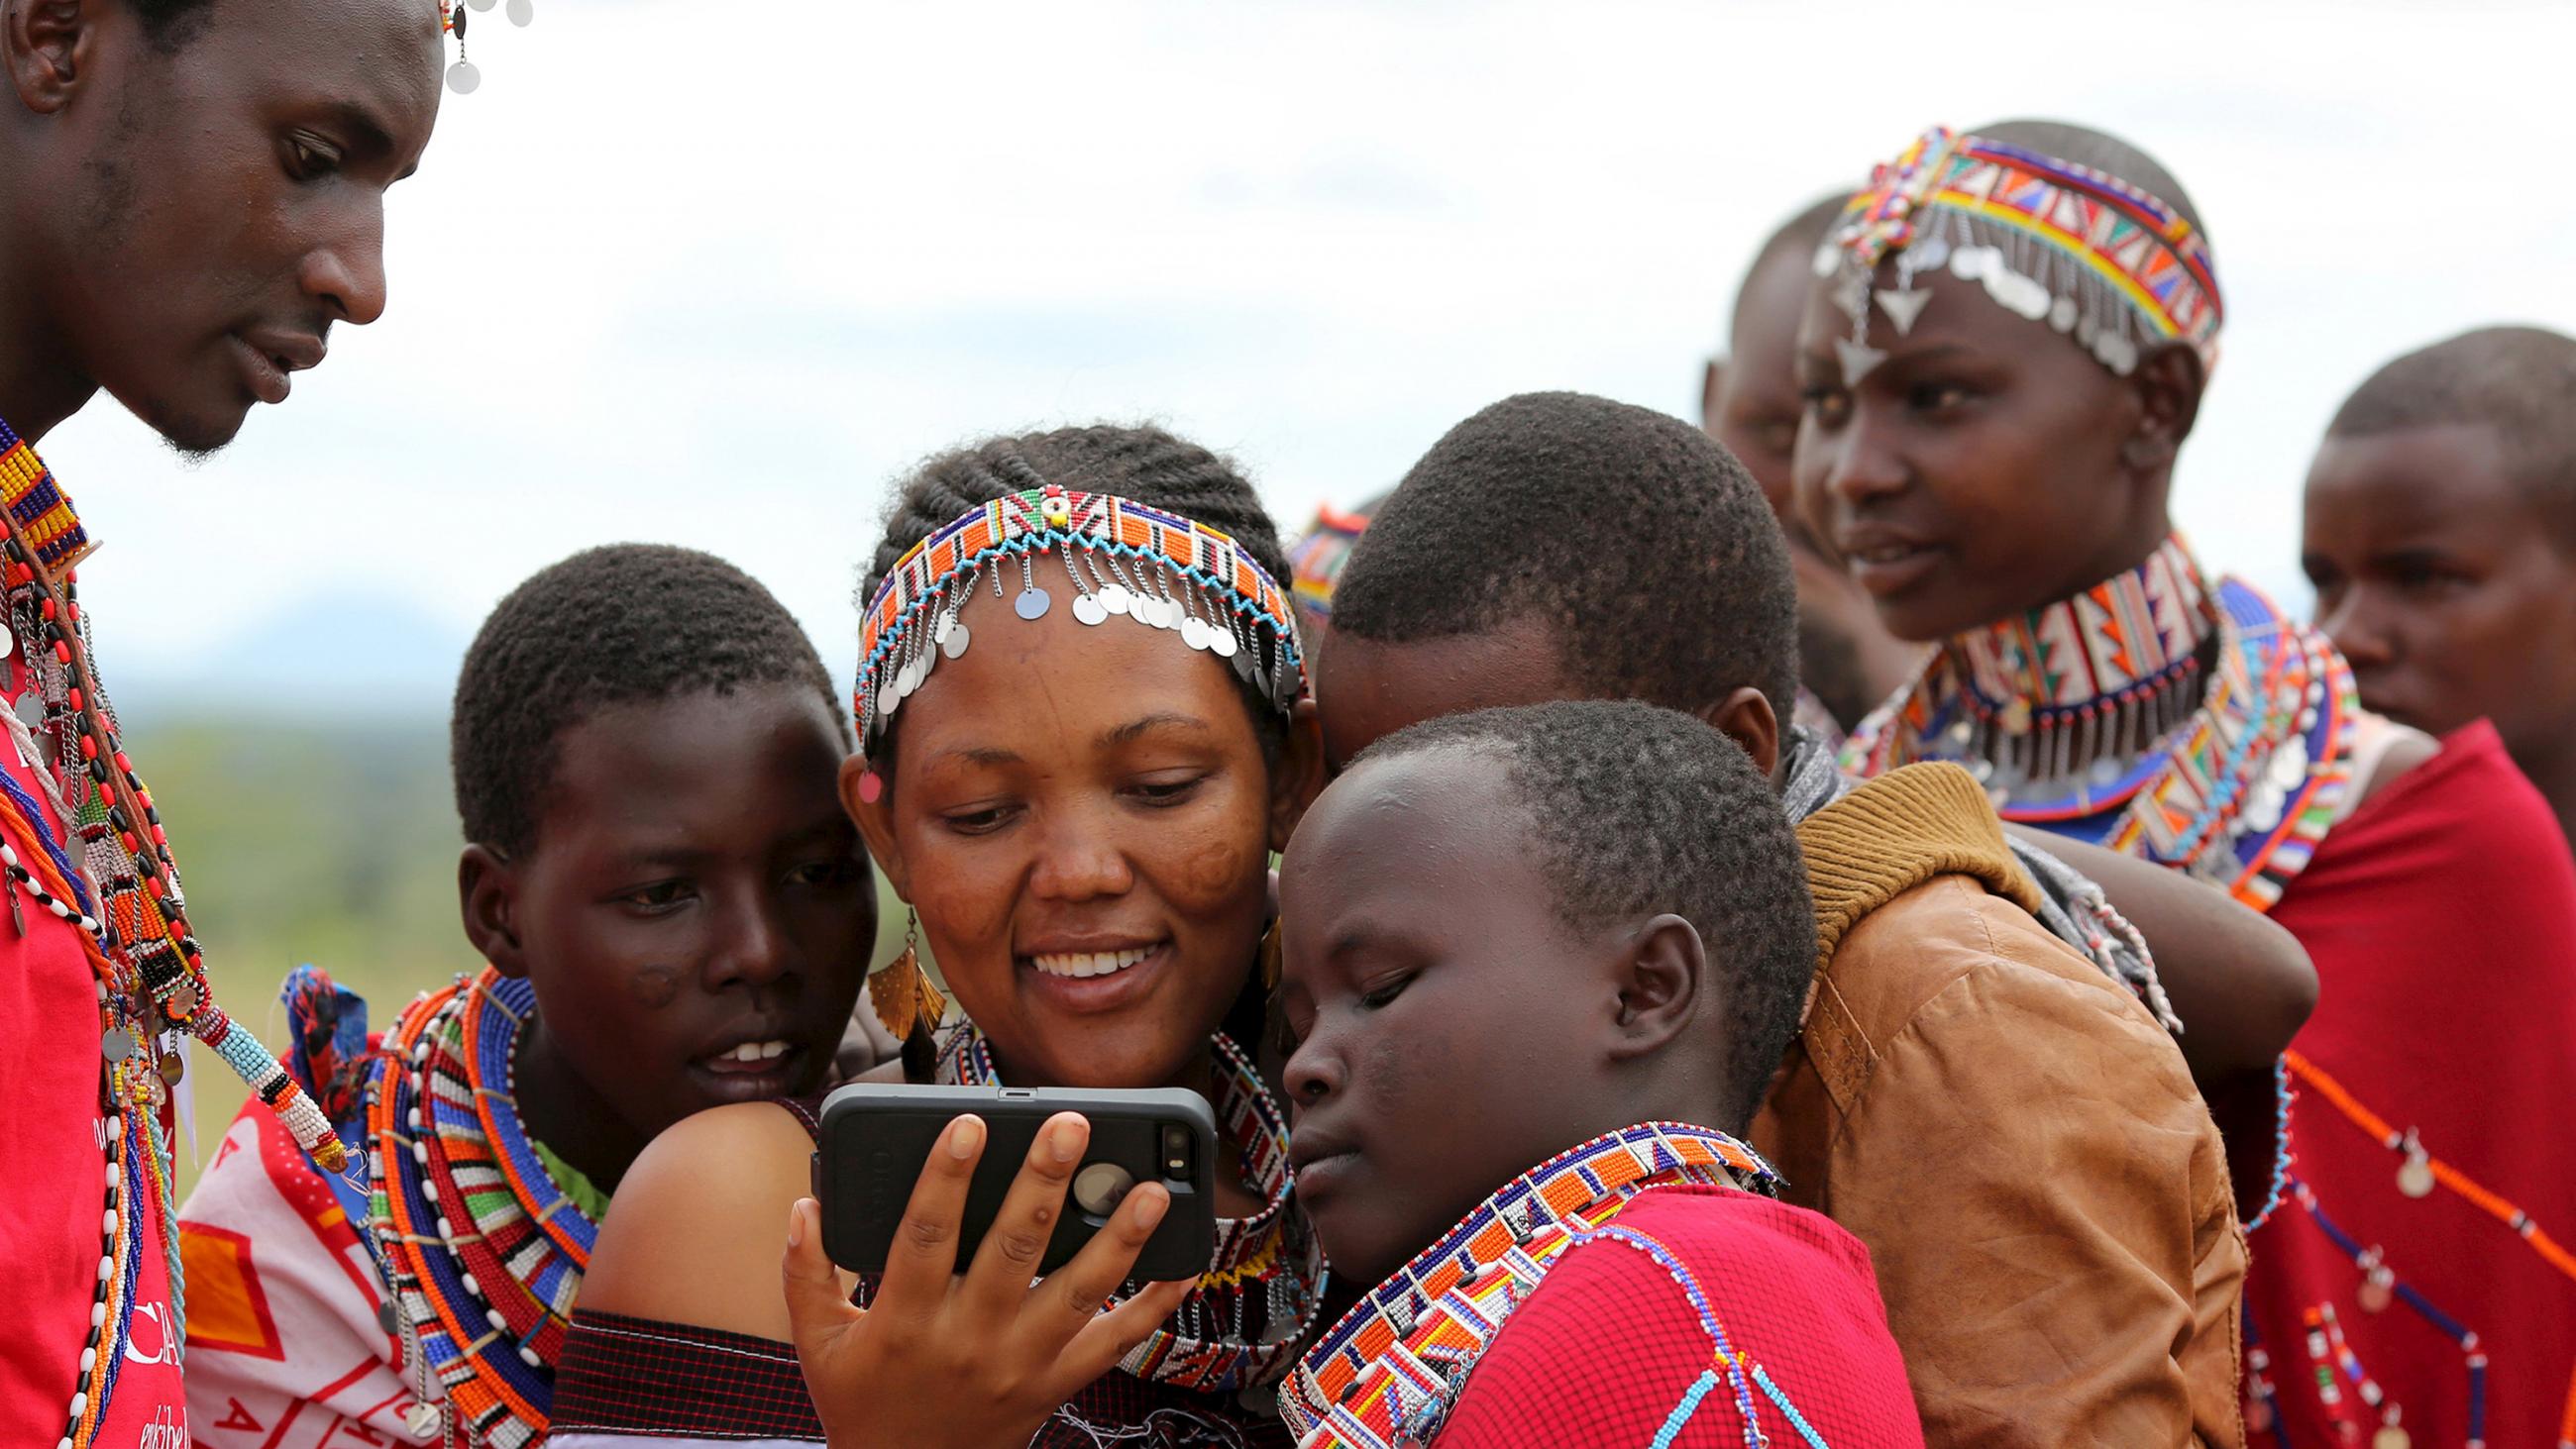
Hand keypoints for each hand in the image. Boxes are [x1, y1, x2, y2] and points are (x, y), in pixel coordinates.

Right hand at [782, 1112, 1195, 1448]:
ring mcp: (1021, 1365)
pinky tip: (1182, 1264)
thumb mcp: (817, 1344)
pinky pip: (1114, 1344)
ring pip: (1078, 1293)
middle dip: (1045, 1182)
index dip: (946, 1176)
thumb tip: (807, 1206)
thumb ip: (807, 1273)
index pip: (927, 1236)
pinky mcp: (1056, 1386)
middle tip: (1072, 1126)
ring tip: (1149, 1189)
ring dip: (1118, 1238)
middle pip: (1014, 1250)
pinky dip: (1153, 1305)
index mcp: (906, 1321)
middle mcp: (969, 1340)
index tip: (969, 1123)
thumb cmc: (863, 1403)